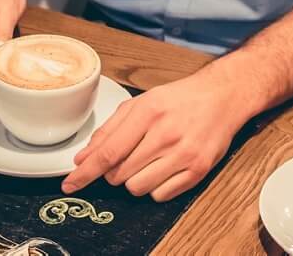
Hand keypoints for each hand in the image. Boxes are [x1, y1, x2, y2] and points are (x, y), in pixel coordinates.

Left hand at [60, 71, 254, 200]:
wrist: (222, 97)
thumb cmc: (179, 100)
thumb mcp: (140, 104)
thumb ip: (109, 130)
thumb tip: (83, 158)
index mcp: (148, 112)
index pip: (108, 152)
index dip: (86, 172)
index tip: (70, 184)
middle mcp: (166, 134)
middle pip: (120, 174)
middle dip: (115, 171)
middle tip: (129, 156)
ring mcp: (184, 154)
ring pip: (138, 188)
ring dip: (135, 180)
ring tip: (149, 161)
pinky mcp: (198, 170)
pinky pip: (161, 195)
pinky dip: (156, 187)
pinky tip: (164, 168)